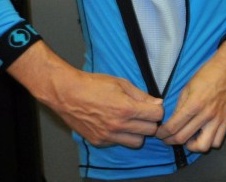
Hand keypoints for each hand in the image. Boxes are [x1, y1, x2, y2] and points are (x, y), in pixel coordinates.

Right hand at [9, 42, 163, 147]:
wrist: (67, 94)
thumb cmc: (94, 85)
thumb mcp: (121, 83)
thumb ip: (141, 95)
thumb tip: (158, 103)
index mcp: (126, 109)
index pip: (156, 115)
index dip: (157, 109)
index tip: (153, 106)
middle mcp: (118, 125)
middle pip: (150, 131)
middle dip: (150, 121)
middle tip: (143, 114)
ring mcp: (108, 135)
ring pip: (137, 142)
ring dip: (138, 132)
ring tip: (131, 121)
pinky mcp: (98, 141)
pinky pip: (119, 143)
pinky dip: (122, 136)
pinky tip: (116, 124)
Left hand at [157, 18, 225, 152]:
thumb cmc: (206, 75)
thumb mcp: (187, 87)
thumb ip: (179, 107)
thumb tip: (171, 122)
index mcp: (194, 104)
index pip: (173, 127)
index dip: (162, 133)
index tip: (159, 133)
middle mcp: (206, 115)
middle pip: (183, 138)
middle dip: (169, 141)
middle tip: (166, 138)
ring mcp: (218, 119)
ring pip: (202, 146)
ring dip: (190, 146)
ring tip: (187, 138)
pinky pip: (217, 141)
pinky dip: (208, 142)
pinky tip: (202, 134)